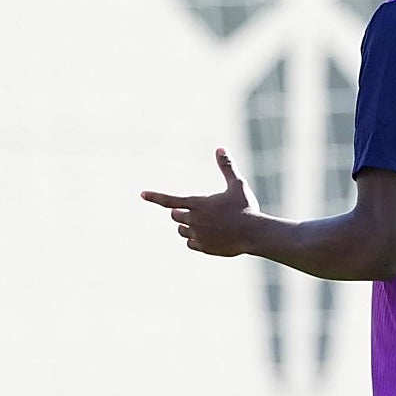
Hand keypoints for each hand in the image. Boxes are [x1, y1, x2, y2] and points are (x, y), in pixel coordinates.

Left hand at [142, 148, 259, 256]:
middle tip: (194, 210)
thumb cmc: (246, 207)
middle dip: (181, 213)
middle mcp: (193, 220)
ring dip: (187, 226)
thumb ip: (226, 167)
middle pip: (176, 216)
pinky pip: (191, 244)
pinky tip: (207, 236)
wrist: (254, 234)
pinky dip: (195, 239)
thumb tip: (220, 148)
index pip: (169, 200)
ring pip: (182, 231)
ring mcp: (198, 235)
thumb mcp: (237, 185)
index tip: (142, 194)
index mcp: (198, 204)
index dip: (154, 196)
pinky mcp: (204, 248)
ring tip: (203, 224)